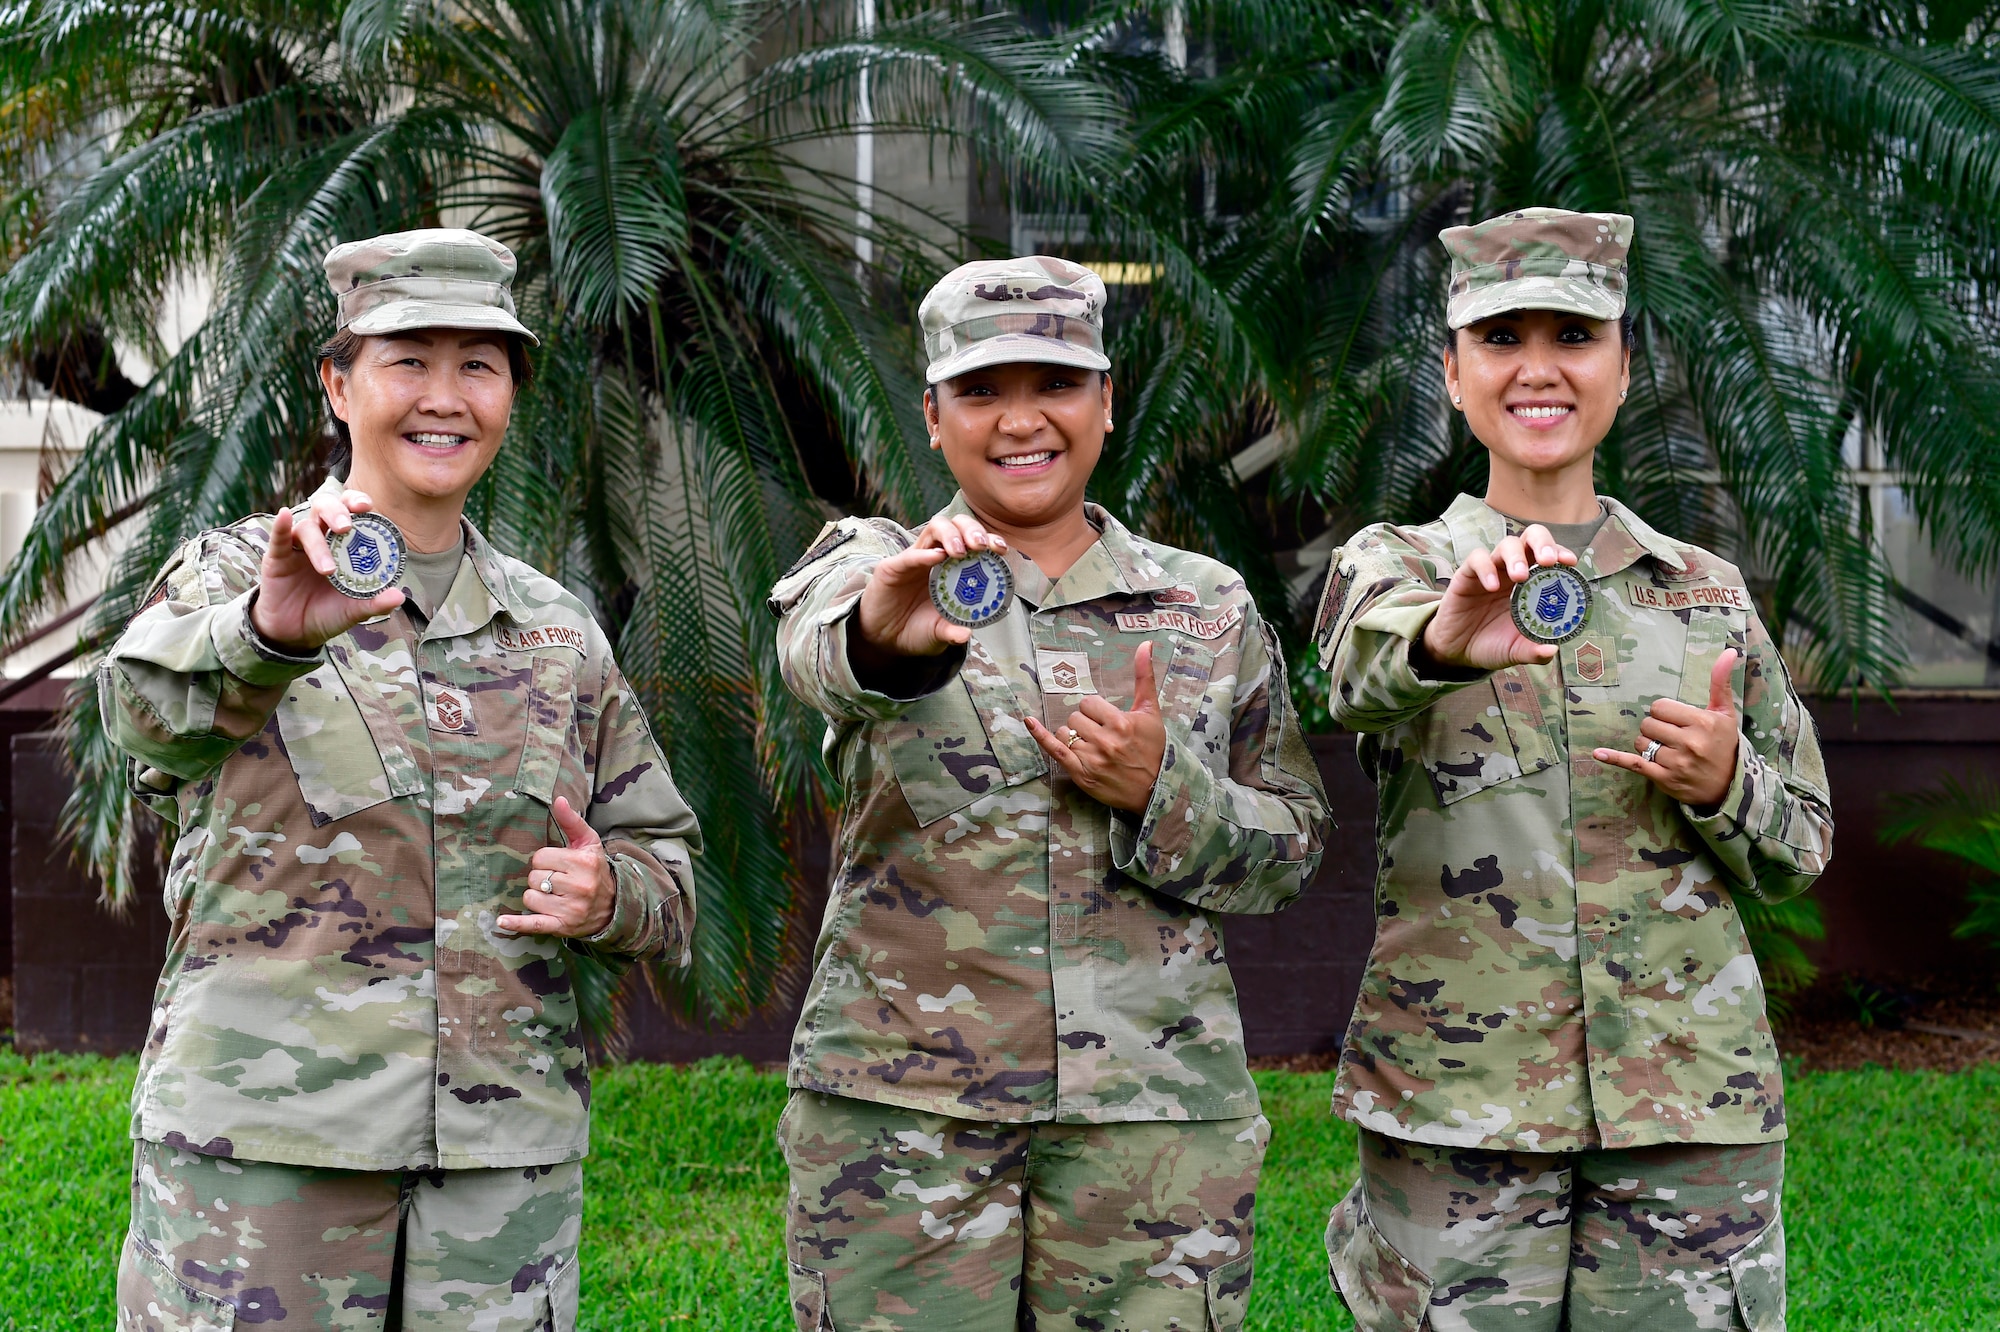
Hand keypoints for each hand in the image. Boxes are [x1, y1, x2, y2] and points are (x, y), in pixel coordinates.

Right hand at [251, 491, 404, 650]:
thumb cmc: (330, 613)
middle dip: (338, 511)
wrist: (297, 633)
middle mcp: (322, 538)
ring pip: (307, 527)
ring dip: (318, 544)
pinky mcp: (277, 557)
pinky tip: (284, 516)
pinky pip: (278, 537)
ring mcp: (299, 546)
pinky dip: (281, 526)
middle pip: (327, 508)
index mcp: (345, 544)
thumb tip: (399, 597)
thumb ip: (376, 603)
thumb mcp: (355, 610)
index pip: (352, 513)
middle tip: (347, 527)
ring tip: (328, 570)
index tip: (367, 506)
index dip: (358, 502)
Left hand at [499, 797, 616, 936]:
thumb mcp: (589, 843)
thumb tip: (558, 799)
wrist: (613, 906)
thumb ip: (572, 821)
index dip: (545, 860)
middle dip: (540, 878)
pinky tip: (503, 921)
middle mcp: (579, 886)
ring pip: (530, 898)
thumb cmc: (595, 870)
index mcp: (584, 863)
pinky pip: (533, 924)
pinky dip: (517, 924)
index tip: (558, 865)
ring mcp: (570, 909)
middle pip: (534, 877)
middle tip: (557, 881)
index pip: (541, 857)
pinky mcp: (562, 926)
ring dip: (536, 897)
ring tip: (553, 896)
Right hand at [851, 514, 1007, 668]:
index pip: (973, 542)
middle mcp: (935, 557)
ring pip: (934, 528)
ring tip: (961, 551)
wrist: (883, 640)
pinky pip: (909, 556)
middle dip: (972, 529)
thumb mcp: (939, 634)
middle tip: (982, 546)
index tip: (1002, 549)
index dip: (989, 539)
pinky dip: (924, 554)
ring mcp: (914, 560)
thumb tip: (966, 634)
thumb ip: (951, 632)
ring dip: (951, 534)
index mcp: (952, 568)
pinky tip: (937, 557)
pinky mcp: (892, 568)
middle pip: (956, 525)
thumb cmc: (915, 630)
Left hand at [1025, 639, 1166, 813]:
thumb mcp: (1151, 712)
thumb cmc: (1153, 748)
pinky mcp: (1081, 774)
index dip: (1095, 710)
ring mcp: (1091, 759)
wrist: (1156, 789)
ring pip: (1064, 732)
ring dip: (1073, 735)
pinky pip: (1054, 750)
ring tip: (1091, 745)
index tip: (1106, 720)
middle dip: (1085, 723)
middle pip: (1075, 717)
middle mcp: (1105, 741)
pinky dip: (1040, 735)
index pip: (1089, 703)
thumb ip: (1144, 676)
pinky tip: (1029, 721)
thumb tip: (1145, 643)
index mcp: (1121, 723)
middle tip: (1101, 735)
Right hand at [1419, 524, 1577, 669]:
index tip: (1570, 563)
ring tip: (1520, 576)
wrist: (1456, 651)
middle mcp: (1514, 571)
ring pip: (1507, 544)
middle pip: (1532, 538)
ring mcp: (1492, 570)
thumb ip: (1533, 652)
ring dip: (1516, 556)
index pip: (1551, 557)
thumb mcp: (1516, 651)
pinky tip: (1492, 587)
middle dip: (1543, 543)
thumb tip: (1552, 650)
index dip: (1561, 553)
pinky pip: (1477, 559)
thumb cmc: (1492, 644)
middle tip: (1548, 561)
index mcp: (1533, 584)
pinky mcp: (1467, 575)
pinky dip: (1486, 568)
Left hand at [1594, 649, 1741, 806]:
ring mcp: (1675, 763)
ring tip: (1667, 750)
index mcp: (1703, 722)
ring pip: (1641, 742)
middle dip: (1655, 728)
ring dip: (1648, 744)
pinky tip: (1598, 753)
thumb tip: (1728, 651)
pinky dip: (1615, 758)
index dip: (1664, 712)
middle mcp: (1689, 742)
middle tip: (1672, 736)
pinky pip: (1634, 764)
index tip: (1676, 720)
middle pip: (1648, 724)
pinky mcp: (1664, 779)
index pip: (1660, 707)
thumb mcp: (1725, 713)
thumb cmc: (1724, 744)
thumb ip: (1721, 682)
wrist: (1729, 786)